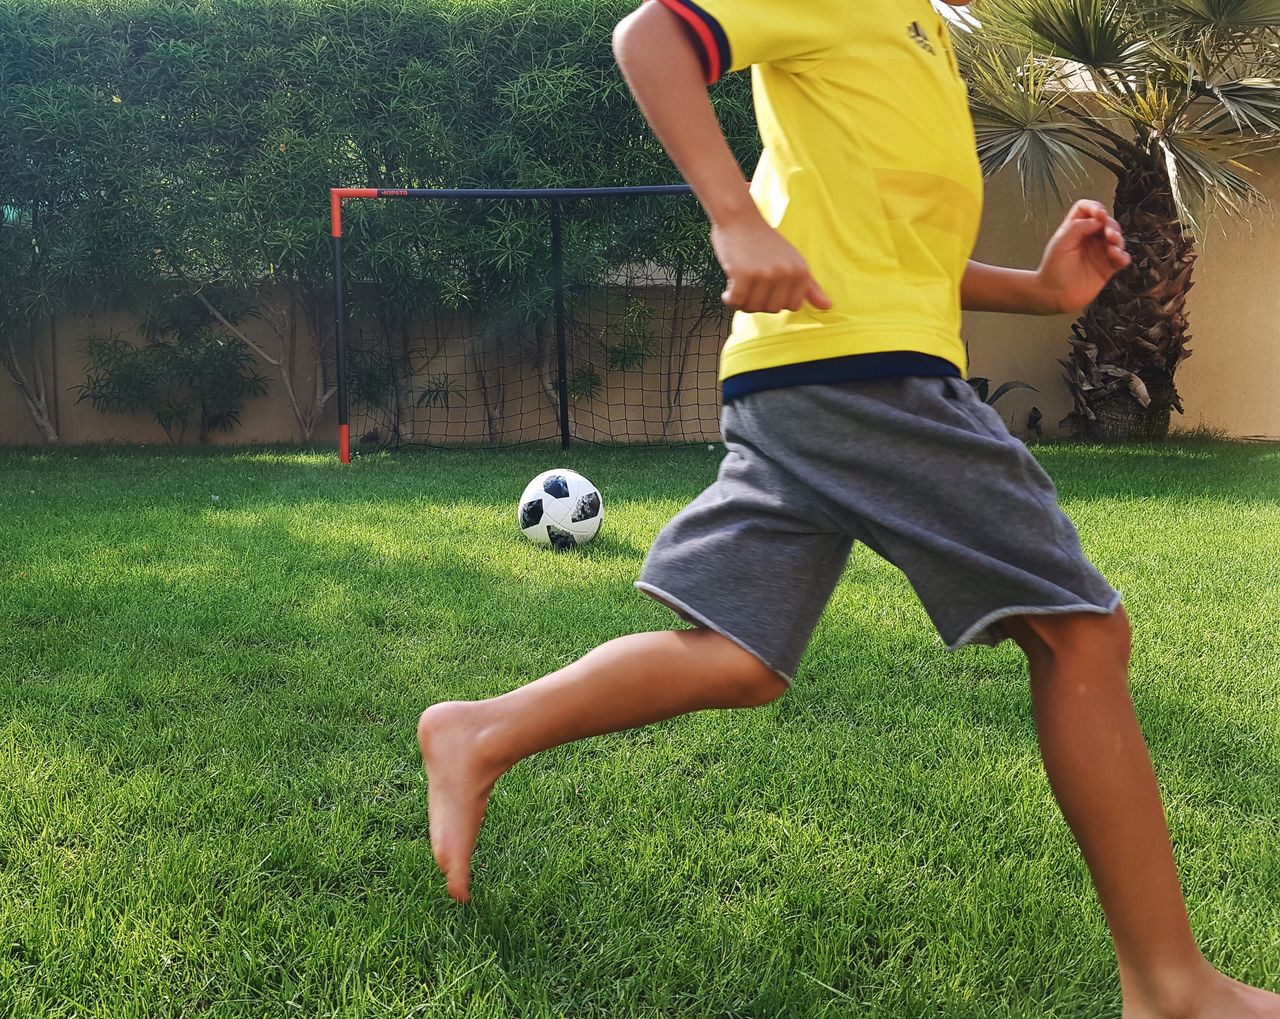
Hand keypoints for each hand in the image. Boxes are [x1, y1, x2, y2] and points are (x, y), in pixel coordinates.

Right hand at [710, 212, 832, 313]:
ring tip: (740, 285)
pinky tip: (729, 290)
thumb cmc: (764, 241)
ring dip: (742, 301)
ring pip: (754, 307)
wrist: (739, 218)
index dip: (776, 300)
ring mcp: (765, 274)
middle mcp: (786, 273)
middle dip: (759, 302)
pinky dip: (730, 299)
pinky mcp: (744, 275)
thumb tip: (828, 307)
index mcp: (801, 271)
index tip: (768, 287)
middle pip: (772, 309)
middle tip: (751, 285)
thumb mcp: (793, 261)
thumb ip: (810, 287)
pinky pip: (737, 302)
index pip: (792, 307)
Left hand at [1036, 200, 1131, 313]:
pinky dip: (1122, 256)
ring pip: (1117, 239)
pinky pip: (1121, 259)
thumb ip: (1078, 227)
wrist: (1053, 295)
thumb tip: (1098, 220)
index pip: (1088, 210)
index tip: (1099, 214)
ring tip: (1112, 245)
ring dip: (1118, 239)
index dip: (1095, 208)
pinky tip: (1117, 257)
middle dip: (1110, 225)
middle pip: (1107, 223)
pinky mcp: (1107, 268)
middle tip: (1107, 233)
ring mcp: (1099, 253)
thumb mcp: (1061, 243)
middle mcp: (1089, 239)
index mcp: (1076, 229)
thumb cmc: (1053, 270)